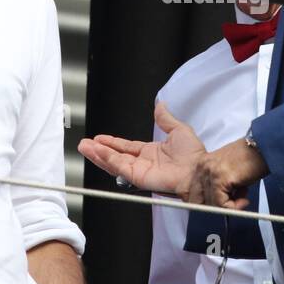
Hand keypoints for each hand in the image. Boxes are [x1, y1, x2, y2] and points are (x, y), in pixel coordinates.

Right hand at [77, 103, 266, 210]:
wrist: (198, 169)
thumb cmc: (194, 155)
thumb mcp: (179, 130)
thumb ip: (166, 119)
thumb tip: (160, 105)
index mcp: (152, 152)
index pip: (127, 147)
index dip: (113, 142)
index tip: (100, 138)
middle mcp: (143, 162)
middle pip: (115, 155)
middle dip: (99, 150)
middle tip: (85, 144)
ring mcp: (139, 170)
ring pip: (113, 162)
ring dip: (98, 154)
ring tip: (85, 147)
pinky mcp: (137, 177)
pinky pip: (118, 167)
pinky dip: (107, 159)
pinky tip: (97, 152)